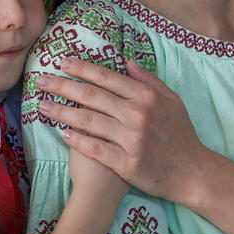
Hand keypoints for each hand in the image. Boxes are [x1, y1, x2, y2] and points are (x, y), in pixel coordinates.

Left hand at [36, 57, 210, 203]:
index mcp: (147, 96)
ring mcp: (132, 139)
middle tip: (41, 80)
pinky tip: (62, 133)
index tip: (61, 62)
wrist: (192, 171)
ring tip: (43, 106)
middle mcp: (138, 114)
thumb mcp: (172, 101)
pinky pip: (95, 148)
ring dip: (62, 112)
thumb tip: (128, 62)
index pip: (107, 78)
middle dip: (63, 86)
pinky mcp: (127, 162)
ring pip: (89, 121)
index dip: (82, 69)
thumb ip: (149, 81)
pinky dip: (77, 140)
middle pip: (92, 96)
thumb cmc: (181, 135)